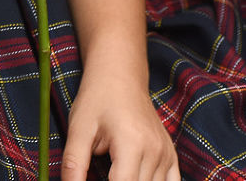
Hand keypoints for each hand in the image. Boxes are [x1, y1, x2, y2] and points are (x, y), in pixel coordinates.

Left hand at [61, 68, 178, 180]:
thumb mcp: (78, 129)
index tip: (92, 180)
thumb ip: (74, 163)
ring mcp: (166, 154)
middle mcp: (154, 151)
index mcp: (131, 143)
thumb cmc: (97, 99)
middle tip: (102, 173)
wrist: (119, 76)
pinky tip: (137, 177)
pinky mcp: (171, 154)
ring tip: (114, 173)